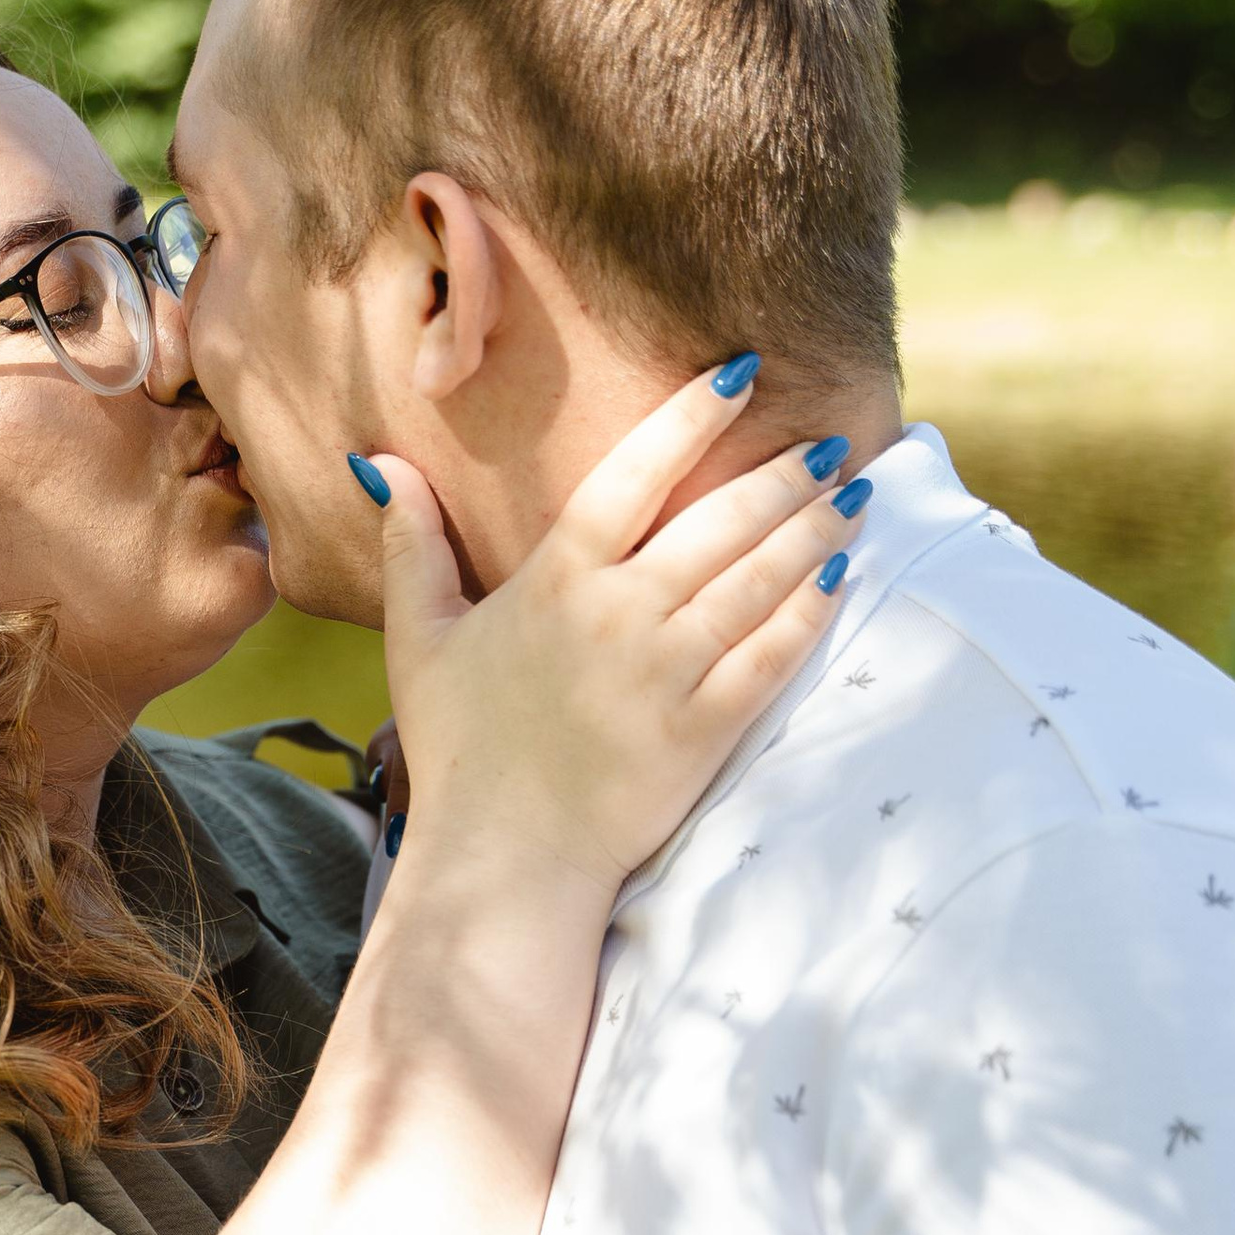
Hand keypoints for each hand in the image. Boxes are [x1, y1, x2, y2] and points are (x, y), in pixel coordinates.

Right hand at [371, 368, 857, 896]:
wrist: (504, 858)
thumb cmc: (460, 751)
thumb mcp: (420, 640)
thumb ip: (411, 546)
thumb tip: (383, 464)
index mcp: (555, 581)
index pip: (633, 475)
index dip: (690, 419)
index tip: (739, 376)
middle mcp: (620, 615)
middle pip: (718, 523)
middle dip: (781, 477)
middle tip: (828, 444)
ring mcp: (668, 673)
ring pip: (757, 580)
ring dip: (812, 532)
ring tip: (851, 497)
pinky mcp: (705, 730)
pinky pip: (772, 656)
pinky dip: (810, 612)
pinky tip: (839, 579)